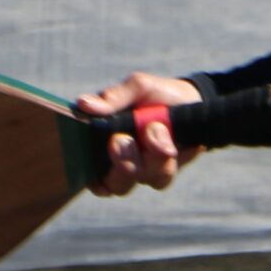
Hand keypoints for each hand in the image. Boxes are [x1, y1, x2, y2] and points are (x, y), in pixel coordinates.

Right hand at [74, 72, 203, 196]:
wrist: (188, 100)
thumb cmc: (154, 94)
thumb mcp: (137, 87)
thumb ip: (113, 97)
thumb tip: (83, 104)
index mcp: (100, 141)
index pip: (85, 167)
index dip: (91, 167)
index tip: (110, 143)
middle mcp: (117, 163)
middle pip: (114, 184)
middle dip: (124, 162)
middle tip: (126, 140)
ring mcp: (141, 172)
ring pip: (143, 178)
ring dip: (153, 155)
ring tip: (161, 128)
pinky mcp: (161, 174)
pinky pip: (163, 177)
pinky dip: (172, 158)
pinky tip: (179, 142)